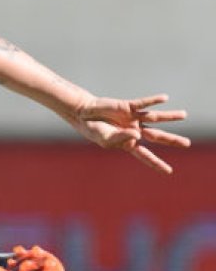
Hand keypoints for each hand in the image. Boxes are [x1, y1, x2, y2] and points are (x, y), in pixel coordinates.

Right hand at [70, 93, 189, 173]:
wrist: (83, 114)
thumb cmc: (93, 130)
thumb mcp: (105, 138)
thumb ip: (122, 138)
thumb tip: (139, 134)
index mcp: (128, 143)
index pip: (145, 155)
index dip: (156, 163)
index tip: (168, 172)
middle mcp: (135, 130)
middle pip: (157, 136)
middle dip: (172, 140)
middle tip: (187, 143)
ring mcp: (133, 118)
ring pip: (155, 118)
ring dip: (170, 117)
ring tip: (184, 115)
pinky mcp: (128, 106)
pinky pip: (143, 103)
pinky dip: (153, 101)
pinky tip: (165, 98)